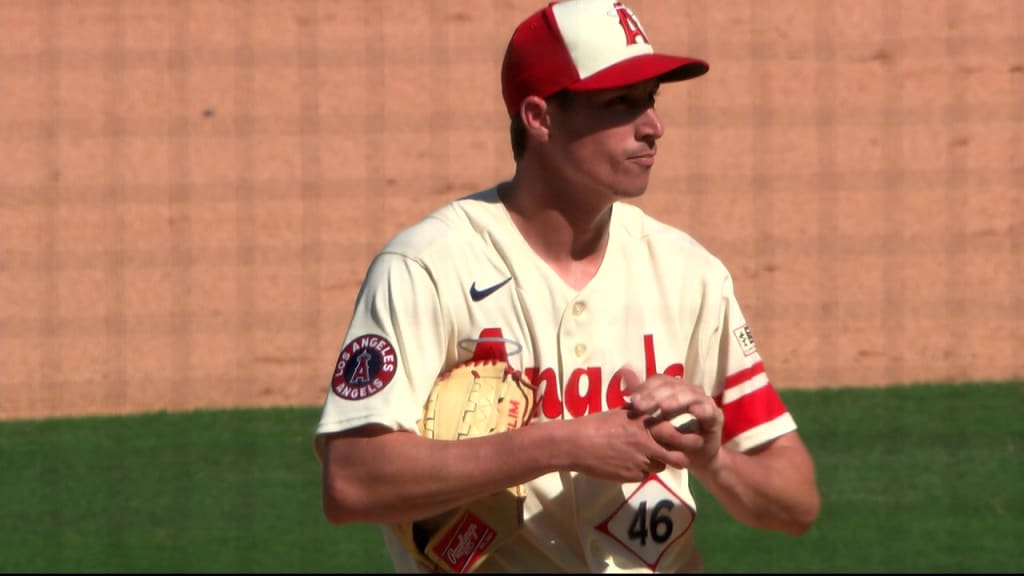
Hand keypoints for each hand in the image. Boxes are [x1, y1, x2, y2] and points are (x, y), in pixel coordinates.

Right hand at [564, 408, 686, 482]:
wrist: (577, 444)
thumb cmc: (597, 424)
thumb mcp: (623, 412)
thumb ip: (641, 412)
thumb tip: (653, 406)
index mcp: (646, 425)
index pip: (677, 434)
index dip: (688, 439)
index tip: (691, 439)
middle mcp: (647, 444)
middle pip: (678, 457)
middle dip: (683, 458)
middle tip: (682, 458)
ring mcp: (640, 462)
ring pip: (660, 467)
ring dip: (656, 463)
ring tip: (642, 455)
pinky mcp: (632, 476)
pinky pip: (643, 475)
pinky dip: (639, 471)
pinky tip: (625, 462)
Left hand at [622, 370, 723, 470]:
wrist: (696, 458)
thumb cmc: (672, 438)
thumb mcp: (654, 422)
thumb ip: (643, 402)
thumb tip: (623, 379)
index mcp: (675, 389)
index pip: (659, 380)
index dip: (645, 387)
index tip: (631, 400)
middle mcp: (689, 391)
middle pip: (672, 385)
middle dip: (655, 395)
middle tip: (641, 406)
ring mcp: (704, 402)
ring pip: (689, 394)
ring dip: (676, 400)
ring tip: (663, 408)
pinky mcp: (715, 416)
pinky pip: (708, 410)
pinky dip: (701, 409)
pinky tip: (692, 412)